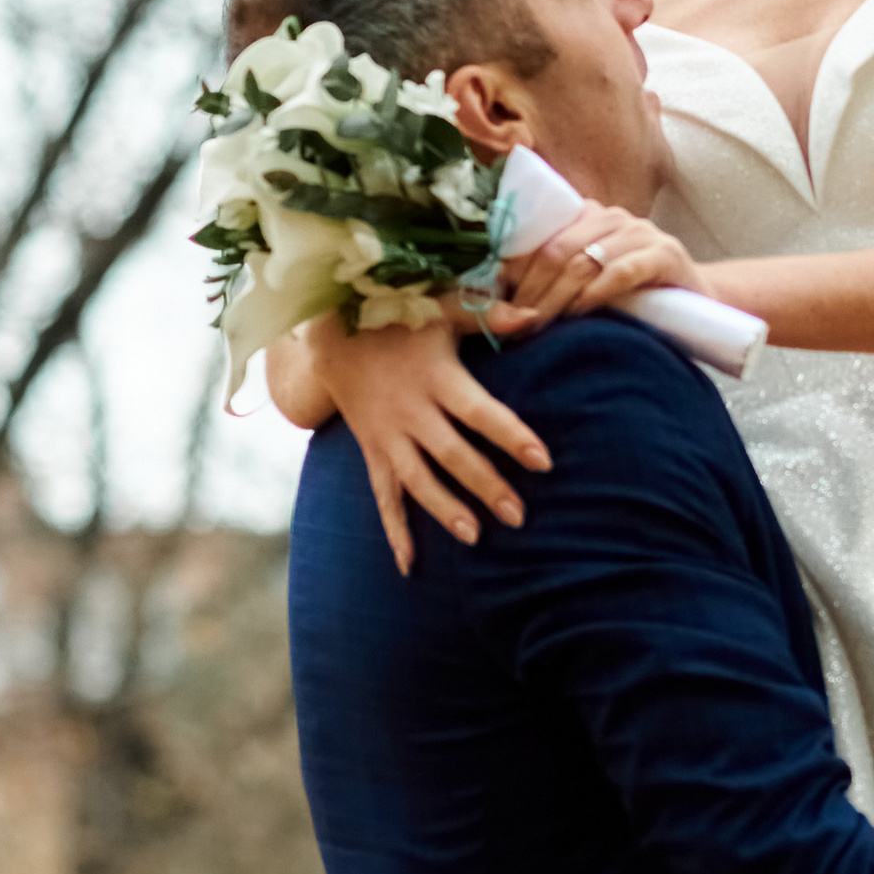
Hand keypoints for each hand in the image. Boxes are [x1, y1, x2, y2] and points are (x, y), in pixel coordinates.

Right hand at [317, 313, 551, 577]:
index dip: (511, 435)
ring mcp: (387, 436)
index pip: (480, 412)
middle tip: (519, 516)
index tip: (543, 460)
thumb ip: (487, 315)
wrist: (330, 333)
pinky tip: (411, 565)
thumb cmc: (398, 319)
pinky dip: (395, 531)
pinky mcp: (372, 451)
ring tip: (475, 537)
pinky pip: (382, 497)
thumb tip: (536, 317)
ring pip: (416, 480)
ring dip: (444, 510)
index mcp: (436, 378)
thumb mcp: (440, 308)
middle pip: (451, 455)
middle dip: (485, 486)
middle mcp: (410, 412)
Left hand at [487, 202, 714, 335]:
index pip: (539, 232)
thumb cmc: (633, 298)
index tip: (497, 300)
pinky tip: (579, 313)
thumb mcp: (588, 282)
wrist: (698, 303)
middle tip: (516, 323)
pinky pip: (622, 270)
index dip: (514, 266)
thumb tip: (496, 303)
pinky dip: (595, 293)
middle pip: (557, 248)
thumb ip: (552, 279)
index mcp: (588, 215)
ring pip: (584, 259)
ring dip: (556, 296)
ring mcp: (642, 233)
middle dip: (531, 288)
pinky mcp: (666, 254)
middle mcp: (613, 217)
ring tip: (539, 324)